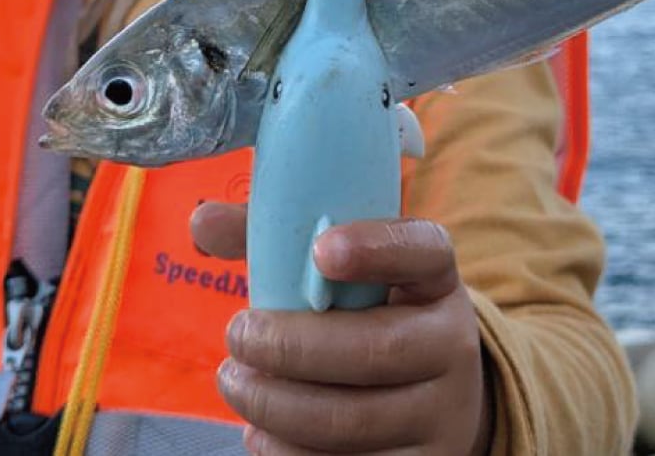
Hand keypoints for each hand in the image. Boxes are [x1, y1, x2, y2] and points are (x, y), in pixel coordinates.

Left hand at [191, 202, 492, 455]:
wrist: (435, 398)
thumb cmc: (366, 319)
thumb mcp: (343, 277)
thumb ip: (277, 243)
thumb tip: (203, 222)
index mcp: (435, 279)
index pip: (422, 251)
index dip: (376, 247)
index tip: (320, 249)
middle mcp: (452, 344)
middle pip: (375, 350)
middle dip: (290, 347)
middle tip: (237, 335)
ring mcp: (442, 414)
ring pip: (353, 421)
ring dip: (276, 405)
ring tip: (233, 382)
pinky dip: (289, 453)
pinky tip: (258, 432)